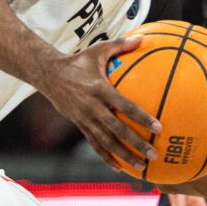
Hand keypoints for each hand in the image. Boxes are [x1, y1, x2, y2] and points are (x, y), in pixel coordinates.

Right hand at [36, 36, 159, 174]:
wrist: (48, 74)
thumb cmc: (78, 61)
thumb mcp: (98, 51)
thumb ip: (121, 45)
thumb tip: (143, 38)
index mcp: (100, 89)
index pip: (125, 106)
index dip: (142, 118)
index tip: (158, 127)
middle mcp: (92, 107)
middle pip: (117, 130)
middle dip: (136, 144)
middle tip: (154, 154)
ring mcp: (84, 119)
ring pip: (106, 142)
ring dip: (124, 155)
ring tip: (141, 166)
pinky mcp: (79, 125)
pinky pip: (94, 145)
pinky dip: (107, 157)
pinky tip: (119, 167)